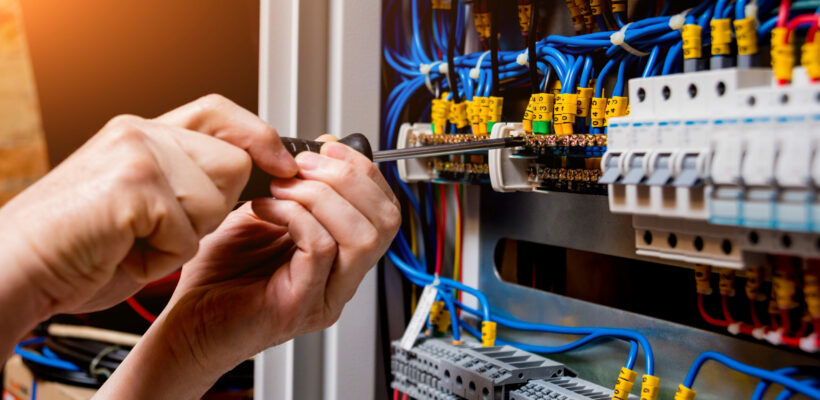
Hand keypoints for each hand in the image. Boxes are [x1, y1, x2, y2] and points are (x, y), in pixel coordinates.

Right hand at [0, 95, 296, 348]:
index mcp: (141, 133)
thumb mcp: (140, 204)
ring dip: (184, 238)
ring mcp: (139, 154)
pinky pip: (187, 233)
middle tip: (156, 229)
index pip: (218, 112)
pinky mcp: (136, 185)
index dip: (257, 136)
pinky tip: (123, 254)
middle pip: (233, 164)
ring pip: (215, 201)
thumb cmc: (75, 249)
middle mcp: (141, 133)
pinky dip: (161, 258)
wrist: (13, 270)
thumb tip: (246, 175)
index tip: (284, 164)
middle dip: (211, 210)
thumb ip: (185, 180)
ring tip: (134, 242)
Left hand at [95, 136, 400, 398]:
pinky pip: (320, 248)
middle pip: (385, 222)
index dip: (364, 171)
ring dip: (320, 196)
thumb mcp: (264, 213)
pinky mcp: (299, 305)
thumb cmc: (218, 276)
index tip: (328, 148)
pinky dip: (294, 216)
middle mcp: (342, 279)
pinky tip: (265, 209)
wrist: (186, 323)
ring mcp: (325, 295)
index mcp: (342, 256)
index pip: (386, 210)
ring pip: (361, 236)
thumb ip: (296, 185)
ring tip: (281, 188)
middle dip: (347, 178)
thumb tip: (321, 148)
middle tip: (302, 166)